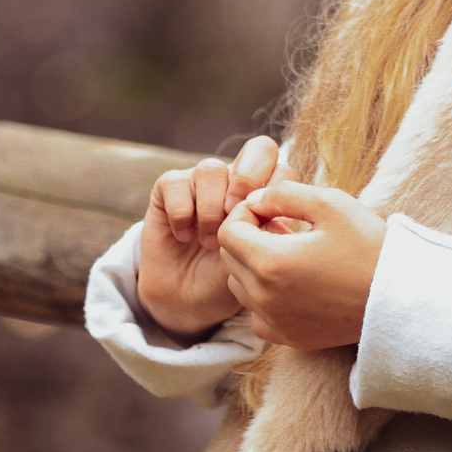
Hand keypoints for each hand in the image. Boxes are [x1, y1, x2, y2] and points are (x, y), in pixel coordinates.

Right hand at [137, 135, 282, 338]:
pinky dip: (182, 213)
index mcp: (265, 194)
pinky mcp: (168, 190)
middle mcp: (236, 180)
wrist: (188, 303)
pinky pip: (175, 183)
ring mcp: (202, 182)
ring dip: (211, 209)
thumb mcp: (256, 263)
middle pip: (259, 148)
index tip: (264, 228)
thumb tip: (282, 218)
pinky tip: (185, 237)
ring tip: (211, 242)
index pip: (283, 169)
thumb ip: (271, 237)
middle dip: (249, 180)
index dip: (276, 193)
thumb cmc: (228, 280)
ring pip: (211, 168)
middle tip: (235, 215)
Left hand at [216, 181, 385, 351]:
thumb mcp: (330, 203)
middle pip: (230, 259)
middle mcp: (264, 297)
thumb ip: (283, 194)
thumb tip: (255, 199)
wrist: (399, 296)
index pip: (228, 232)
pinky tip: (293, 284)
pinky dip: (264, 298)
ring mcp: (275, 322)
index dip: (245, 213)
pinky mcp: (288, 338)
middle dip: (248, 237)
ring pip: (240, 287)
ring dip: (254, 266)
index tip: (273, 210)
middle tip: (282, 228)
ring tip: (290, 254)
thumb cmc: (368, 246)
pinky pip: (257, 315)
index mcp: (269, 262)